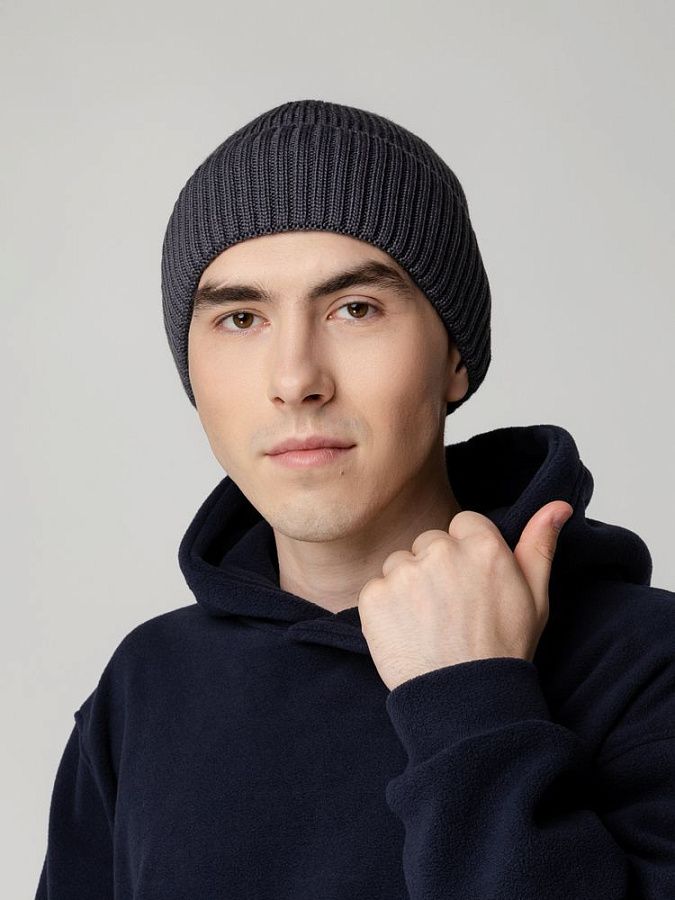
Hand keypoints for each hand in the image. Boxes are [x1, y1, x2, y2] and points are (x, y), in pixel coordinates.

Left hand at [358, 500, 573, 690]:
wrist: (466, 699)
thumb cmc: (504, 648)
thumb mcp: (535, 596)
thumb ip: (540, 544)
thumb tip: (558, 506)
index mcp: (482, 545)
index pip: (463, 524)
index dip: (466, 554)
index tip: (471, 583)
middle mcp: (441, 551)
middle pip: (429, 543)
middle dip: (436, 569)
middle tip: (451, 609)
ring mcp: (404, 572)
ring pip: (401, 564)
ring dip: (409, 587)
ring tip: (429, 624)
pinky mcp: (375, 596)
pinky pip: (376, 588)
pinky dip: (386, 608)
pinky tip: (407, 632)